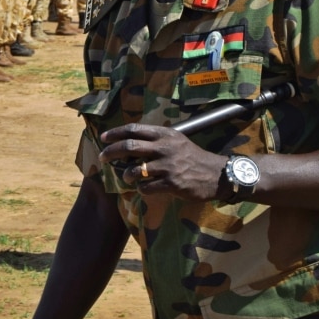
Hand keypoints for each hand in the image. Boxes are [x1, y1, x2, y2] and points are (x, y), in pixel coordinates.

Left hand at [98, 123, 227, 201]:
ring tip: (127, 177)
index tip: (103, 138)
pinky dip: (141, 189)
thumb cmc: (192, 157)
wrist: (216, 174)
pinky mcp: (171, 184)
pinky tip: (144, 188)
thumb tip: (129, 142)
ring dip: (126, 174)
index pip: (134, 129)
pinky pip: (146, 187)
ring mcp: (168, 166)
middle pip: (129, 146)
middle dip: (111, 152)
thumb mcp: (176, 140)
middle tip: (102, 158)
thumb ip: (156, 139)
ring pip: (134, 170)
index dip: (115, 133)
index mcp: (165, 135)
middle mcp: (164, 148)